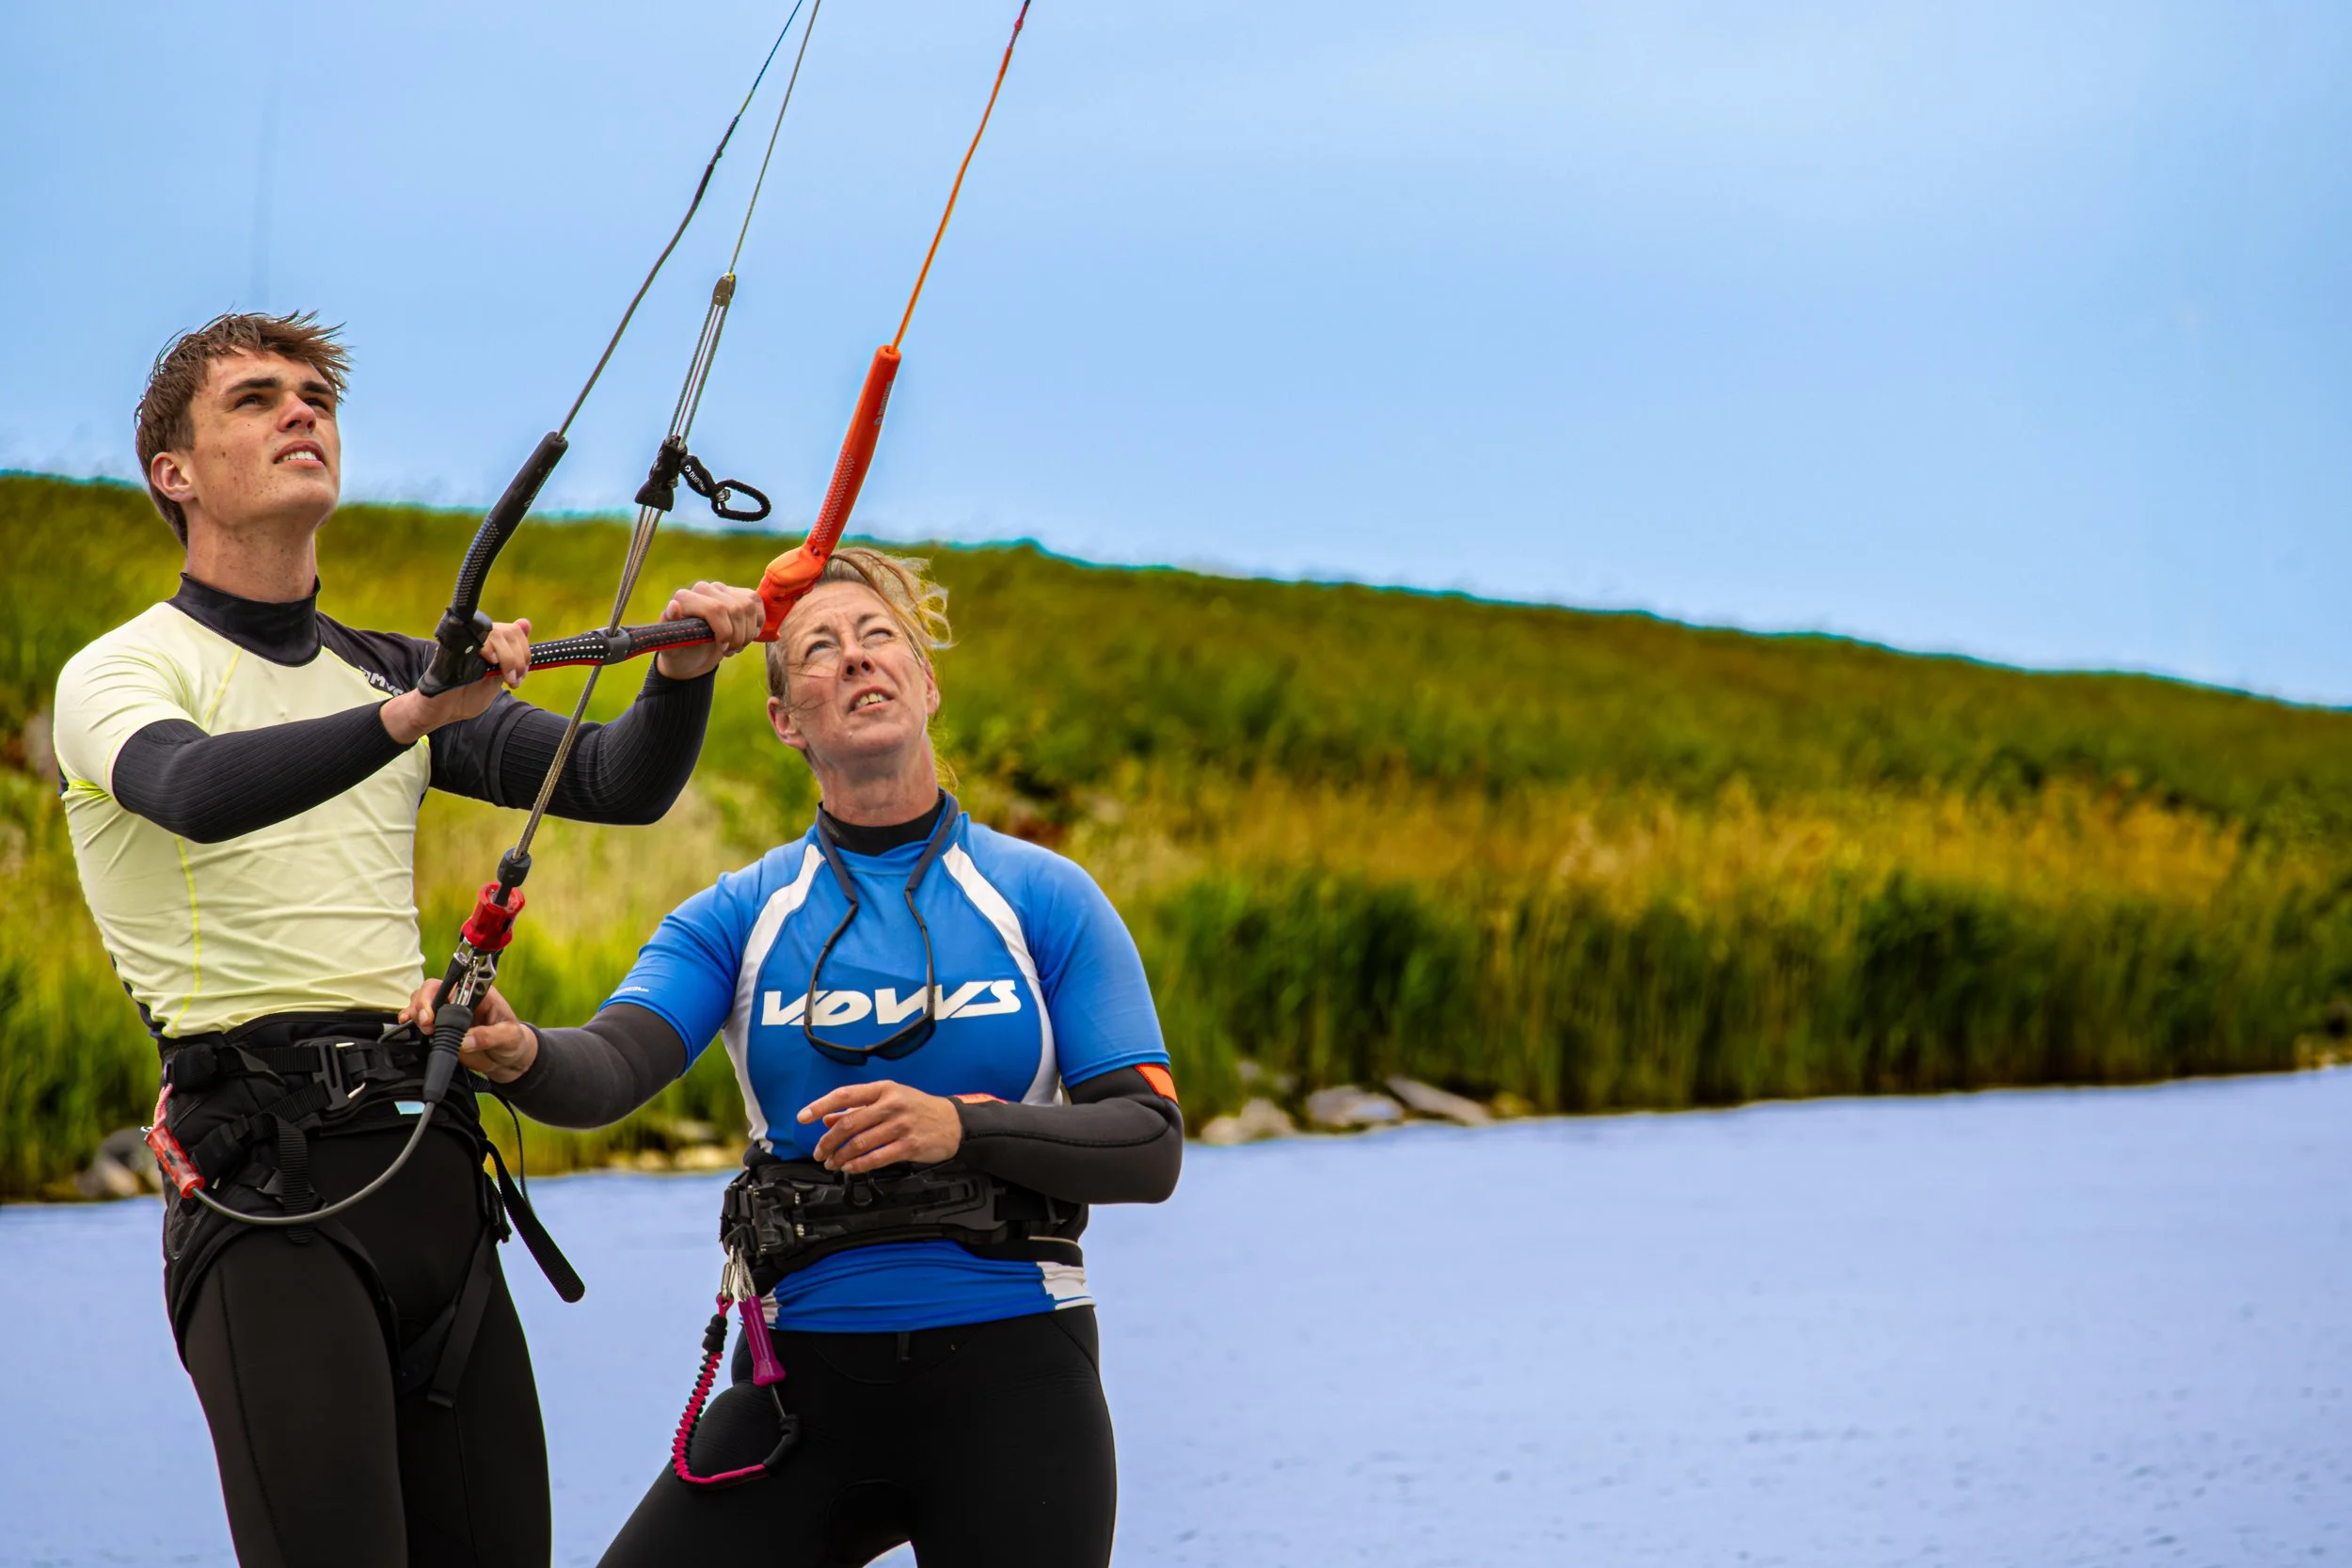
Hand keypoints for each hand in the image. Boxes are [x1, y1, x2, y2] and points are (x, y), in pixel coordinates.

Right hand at [381, 618, 531, 744]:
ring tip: (507, 679)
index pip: (514, 632)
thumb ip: (512, 656)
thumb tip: (526, 623)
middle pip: (508, 631)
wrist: (442, 710)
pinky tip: (491, 661)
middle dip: (519, 658)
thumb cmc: (468, 695)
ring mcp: (465, 641)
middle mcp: (477, 638)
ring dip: (509, 658)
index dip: (524, 652)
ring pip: (496, 634)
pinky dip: (489, 648)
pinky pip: (475, 639)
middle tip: (515, 680)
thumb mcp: (497, 676)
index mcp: (489, 643)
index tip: (521, 674)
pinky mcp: (453, 647)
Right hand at [399, 978, 539, 1084]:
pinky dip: (410, 1020)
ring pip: (422, 1002)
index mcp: (479, 994)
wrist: (509, 1060)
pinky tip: (406, 1024)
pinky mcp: (441, 1029)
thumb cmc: (513, 1041)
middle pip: (432, 989)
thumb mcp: (508, 1037)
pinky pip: (421, 1020)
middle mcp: (461, 1000)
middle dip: (422, 1004)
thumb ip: (488, 1037)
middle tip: (427, 1024)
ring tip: (424, 1029)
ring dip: (416, 1012)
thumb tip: (464, 1041)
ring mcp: (448, 1014)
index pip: (453, 984)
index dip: (439, 995)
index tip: (434, 1014)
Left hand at [655, 580, 764, 680]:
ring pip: (748, 606)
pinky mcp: (738, 594)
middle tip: (729, 652)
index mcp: (685, 598)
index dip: (725, 631)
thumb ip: (669, 628)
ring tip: (736, 646)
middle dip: (738, 636)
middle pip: (735, 609)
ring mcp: (721, 589)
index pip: (715, 609)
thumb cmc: (681, 652)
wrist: (693, 655)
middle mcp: (703, 588)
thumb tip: (674, 605)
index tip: (723, 648)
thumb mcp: (672, 647)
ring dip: (748, 632)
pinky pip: (756, 603)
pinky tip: (746, 635)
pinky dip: (757, 623)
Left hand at [798, 1081, 963, 1172]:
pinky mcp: (909, 1145)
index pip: (845, 1095)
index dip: (821, 1106)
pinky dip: (858, 1165)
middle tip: (819, 1152)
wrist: (953, 1123)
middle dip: (828, 1141)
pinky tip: (849, 1168)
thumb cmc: (918, 1109)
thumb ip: (858, 1109)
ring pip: (860, 1143)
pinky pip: (876, 1158)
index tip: (803, 1117)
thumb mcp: (889, 1100)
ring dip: (840, 1156)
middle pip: (849, 1123)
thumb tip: (828, 1118)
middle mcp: (891, 1104)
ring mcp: (901, 1125)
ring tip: (832, 1163)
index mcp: (884, 1089)